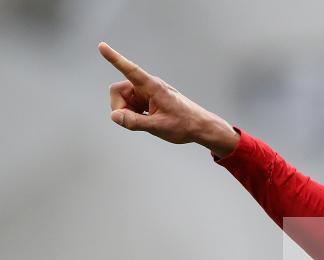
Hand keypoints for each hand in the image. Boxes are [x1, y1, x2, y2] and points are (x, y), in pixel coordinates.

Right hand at [98, 42, 238, 155]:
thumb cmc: (184, 125)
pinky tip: (148, 120)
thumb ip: (134, 122)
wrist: (200, 127)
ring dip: (127, 112)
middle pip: (118, 90)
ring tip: (148, 121)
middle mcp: (147, 86)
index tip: (102, 46)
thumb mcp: (158, 127)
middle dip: (119, 107)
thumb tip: (114, 116)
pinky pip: (130, 105)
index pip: (130, 70)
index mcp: (152, 87)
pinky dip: (133, 114)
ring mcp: (146, 93)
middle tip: (133, 121)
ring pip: (122, 99)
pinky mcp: (147, 100)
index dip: (114, 58)